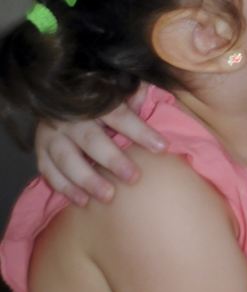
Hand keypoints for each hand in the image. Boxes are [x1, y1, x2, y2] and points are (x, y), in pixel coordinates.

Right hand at [35, 85, 164, 204]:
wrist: (57, 100)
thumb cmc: (98, 101)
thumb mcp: (116, 91)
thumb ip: (133, 95)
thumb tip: (149, 97)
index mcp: (92, 101)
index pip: (119, 115)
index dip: (140, 131)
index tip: (161, 147)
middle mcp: (70, 118)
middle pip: (91, 139)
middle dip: (113, 160)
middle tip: (133, 177)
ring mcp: (52, 135)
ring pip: (67, 159)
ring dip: (87, 179)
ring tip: (108, 196)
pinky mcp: (41, 151)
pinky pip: (50, 172)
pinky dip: (65, 188)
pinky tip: (83, 201)